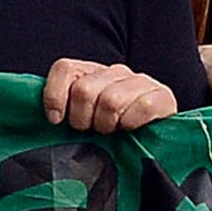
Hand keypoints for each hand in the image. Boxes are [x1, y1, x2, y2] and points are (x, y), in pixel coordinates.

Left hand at [43, 58, 177, 130]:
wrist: (158, 141)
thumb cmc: (111, 133)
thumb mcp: (81, 120)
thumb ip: (61, 112)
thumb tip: (48, 118)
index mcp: (92, 73)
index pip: (65, 69)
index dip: (55, 96)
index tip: (57, 120)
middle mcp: (116, 72)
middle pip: (84, 90)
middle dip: (83, 119)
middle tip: (91, 130)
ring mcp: (140, 82)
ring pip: (111, 100)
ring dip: (107, 124)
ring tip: (112, 131)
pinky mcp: (163, 96)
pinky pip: (142, 107)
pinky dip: (131, 124)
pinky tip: (130, 129)